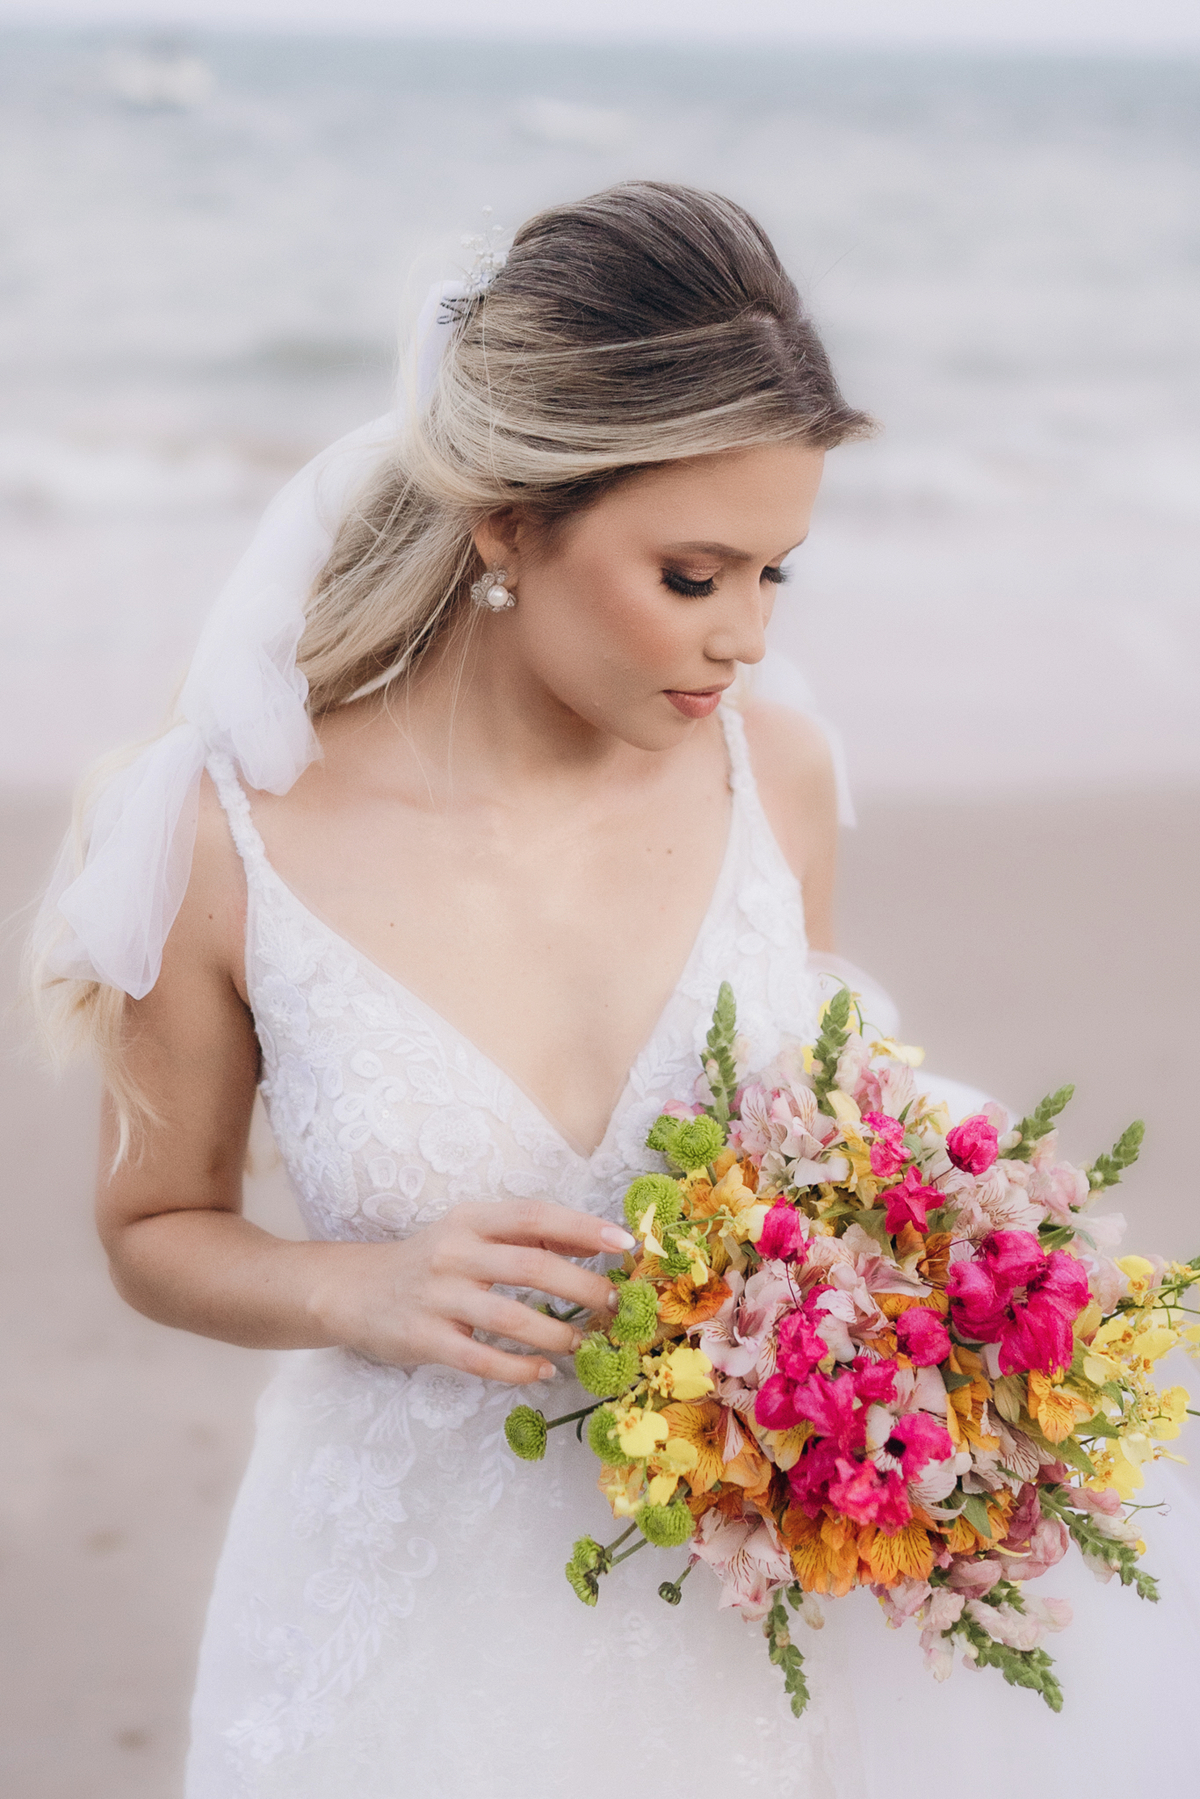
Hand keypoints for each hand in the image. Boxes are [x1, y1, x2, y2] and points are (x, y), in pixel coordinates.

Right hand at [305, 1199, 633, 1383]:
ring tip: (584, 1344)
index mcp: (471, 1219)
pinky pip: (482, 1359)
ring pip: (512, 1318)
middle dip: (584, 1288)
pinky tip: (543, 1372)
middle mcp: (455, 1252)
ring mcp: (438, 1296)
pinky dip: (519, 1369)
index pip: (534, 1216)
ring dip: (558, 1334)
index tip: (624, 1242)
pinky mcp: (424, 1339)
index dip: (582, 1228)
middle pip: (533, 1267)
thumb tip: (592, 1243)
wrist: (353, 1290)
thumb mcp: (470, 1233)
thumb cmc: (429, 1262)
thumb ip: (525, 1236)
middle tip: (616, 1307)